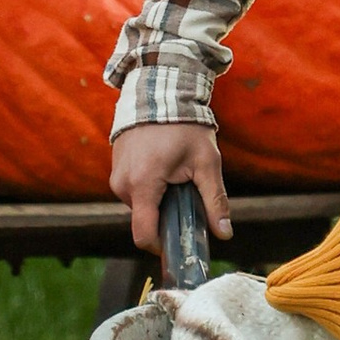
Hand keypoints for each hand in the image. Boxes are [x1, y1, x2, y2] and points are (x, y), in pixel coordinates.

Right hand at [110, 123, 232, 253]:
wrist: (160, 91)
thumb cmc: (186, 126)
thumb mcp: (207, 163)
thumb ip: (214, 200)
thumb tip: (224, 234)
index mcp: (142, 186)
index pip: (144, 235)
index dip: (162, 247)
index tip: (179, 244)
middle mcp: (122, 184)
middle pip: (144, 219)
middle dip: (166, 215)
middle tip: (186, 192)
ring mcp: (116, 174)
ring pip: (139, 205)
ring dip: (158, 198)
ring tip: (174, 173)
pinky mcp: (115, 166)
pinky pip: (132, 189)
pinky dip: (149, 186)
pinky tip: (163, 166)